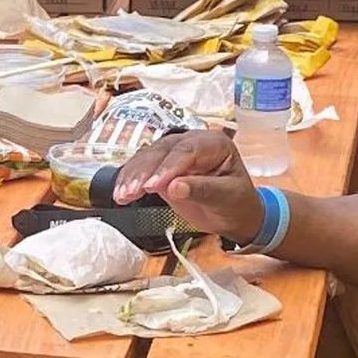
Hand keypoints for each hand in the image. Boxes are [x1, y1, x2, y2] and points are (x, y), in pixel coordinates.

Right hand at [112, 130, 264, 240]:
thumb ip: (202, 190)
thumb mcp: (227, 197)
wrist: (235, 215)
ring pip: (148, 156)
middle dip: (144, 171)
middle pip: (162, 150)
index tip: (154, 187)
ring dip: (132, 176)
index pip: (187, 151)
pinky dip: (130, 180)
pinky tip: (120, 193)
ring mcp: (175, 153)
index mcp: (214, 143)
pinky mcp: (162, 166)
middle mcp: (192, 142)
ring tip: (122, 196)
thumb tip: (174, 187)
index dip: (168, 168)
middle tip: (132, 192)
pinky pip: (142, 168)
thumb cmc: (237, 203)